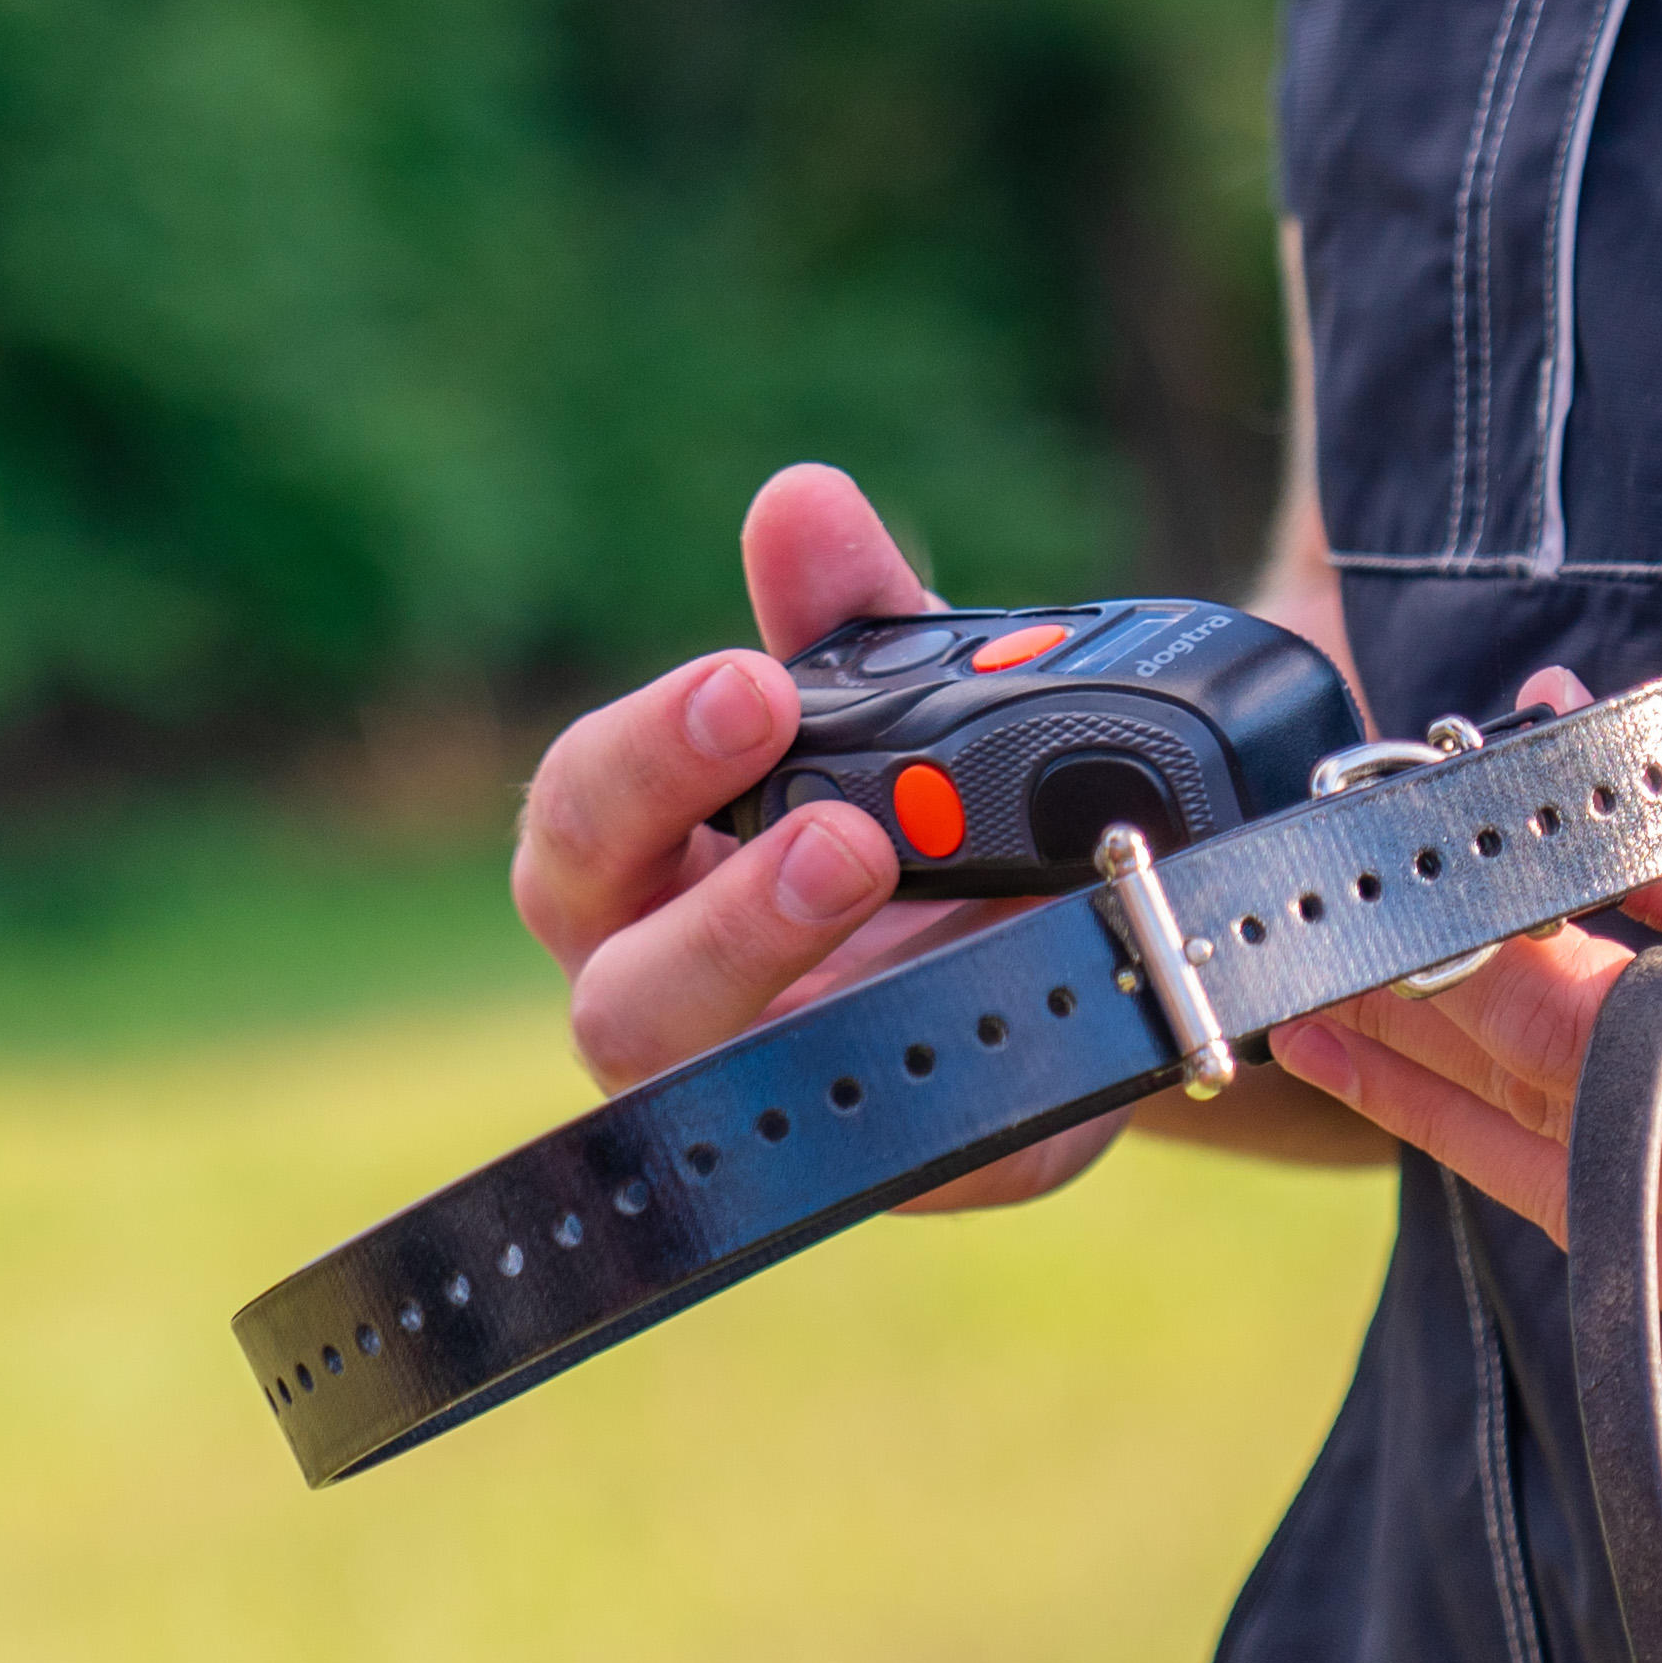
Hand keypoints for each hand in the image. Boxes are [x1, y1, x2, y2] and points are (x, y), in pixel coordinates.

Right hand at [509, 460, 1124, 1215]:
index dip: (646, 758)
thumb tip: (799, 501)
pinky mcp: (902, 1161)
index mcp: (650, 870)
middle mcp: (678, 998)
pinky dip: (953, 1078)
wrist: (1081, 910)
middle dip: (723, 909)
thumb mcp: (904, 694)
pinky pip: (898, 1153)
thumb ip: (851, 610)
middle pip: (618, 992)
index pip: (580, 822)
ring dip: (803, 993)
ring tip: (891, 879)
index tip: (752, 682)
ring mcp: (777, 1101)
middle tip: (842, 828)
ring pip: (721, 1094)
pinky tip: (1018, 992)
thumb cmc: (928, 800)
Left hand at [1266, 772, 1661, 1496]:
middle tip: (1313, 977)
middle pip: (1564, 1152)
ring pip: (1607, 1240)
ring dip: (1503, 1129)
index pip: (1585, 1030)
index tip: (1362, 890)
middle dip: (1427, 1050)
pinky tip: (1564, 1116)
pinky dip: (1620, 1197)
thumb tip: (1564, 818)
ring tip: (1396, 1029)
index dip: (1454, 950)